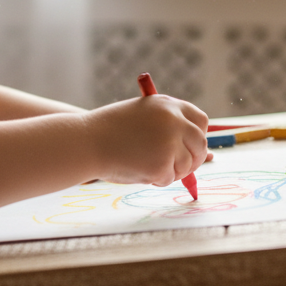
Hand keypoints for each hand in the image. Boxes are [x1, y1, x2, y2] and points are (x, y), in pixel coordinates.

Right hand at [82, 94, 209, 184]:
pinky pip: (169, 179)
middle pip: (200, 144)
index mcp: (169, 105)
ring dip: (171, 171)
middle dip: (194, 159)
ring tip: (145, 165)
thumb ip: (164, 123)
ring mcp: (170, 143)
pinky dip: (156, 179)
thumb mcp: (140, 114)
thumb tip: (188, 145)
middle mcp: (174, 121)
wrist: (86, 142)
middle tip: (182, 168)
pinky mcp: (162, 165)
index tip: (192, 146)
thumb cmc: (108, 130)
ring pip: (186, 165)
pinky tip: (136, 170)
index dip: (197, 135)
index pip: (200, 120)